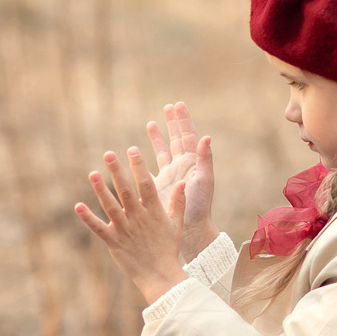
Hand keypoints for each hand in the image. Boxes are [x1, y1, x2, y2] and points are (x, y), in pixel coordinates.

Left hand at [75, 144, 188, 303]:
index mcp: (154, 212)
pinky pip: (99, 228)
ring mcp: (125, 230)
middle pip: (126, 191)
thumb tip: (182, 182)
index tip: (132, 149)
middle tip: (108, 154)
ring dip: (101, 190)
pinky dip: (88, 218)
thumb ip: (178, 203)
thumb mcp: (177, 225)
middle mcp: (138, 218)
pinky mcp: (113, 242)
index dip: (139, 166)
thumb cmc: (168, 249)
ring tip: (93, 173)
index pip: (146, 184)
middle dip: (117, 171)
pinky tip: (78, 206)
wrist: (159, 275)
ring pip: (110, 206)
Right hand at [144, 102, 215, 261]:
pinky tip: (130, 157)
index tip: (178, 105)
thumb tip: (205, 136)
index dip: (182, 121)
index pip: (187, 137)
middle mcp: (179, 168)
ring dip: (155, 139)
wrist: (190, 230)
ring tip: (149, 124)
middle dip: (171, 124)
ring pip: (160, 153)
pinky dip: (137, 166)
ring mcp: (168, 178)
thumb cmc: (200, 206)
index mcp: (191, 163)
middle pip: (174, 141)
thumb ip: (204, 159)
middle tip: (167, 107)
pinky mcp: (157, 189)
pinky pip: (146, 172)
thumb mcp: (204, 181)